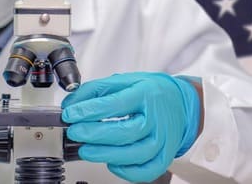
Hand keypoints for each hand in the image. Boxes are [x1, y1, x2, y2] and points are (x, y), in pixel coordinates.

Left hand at [61, 72, 199, 182]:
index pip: (116, 104)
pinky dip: (127, 171)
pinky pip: (146, 171)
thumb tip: (72, 103)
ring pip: (136, 154)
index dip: (90, 110)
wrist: (180, 103)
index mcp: (147, 94)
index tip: (71, 114)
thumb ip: (97, 90)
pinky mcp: (165, 156)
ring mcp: (163, 139)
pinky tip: (112, 162)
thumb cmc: (151, 92)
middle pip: (126, 132)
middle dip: (95, 134)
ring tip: (86, 150)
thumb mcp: (125, 81)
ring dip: (106, 154)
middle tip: (75, 132)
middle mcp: (157, 118)